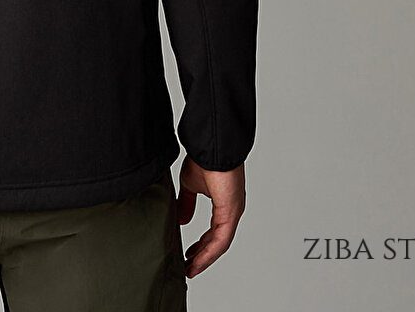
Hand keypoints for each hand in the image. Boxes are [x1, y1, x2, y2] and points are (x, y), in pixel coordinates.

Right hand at [176, 156, 245, 277]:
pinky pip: (221, 240)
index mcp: (224, 204)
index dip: (201, 246)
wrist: (211, 146)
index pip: (213, 232)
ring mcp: (233, 213)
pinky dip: (209, 252)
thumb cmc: (203, 159)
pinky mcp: (231, 213)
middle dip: (202, 256)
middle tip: (188, 268)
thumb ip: (186, 204)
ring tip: (190, 269)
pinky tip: (197, 259)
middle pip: (217, 242)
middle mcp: (232, 211)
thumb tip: (181, 220)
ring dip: (204, 258)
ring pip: (220, 244)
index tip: (188, 256)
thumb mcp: (190, 185)